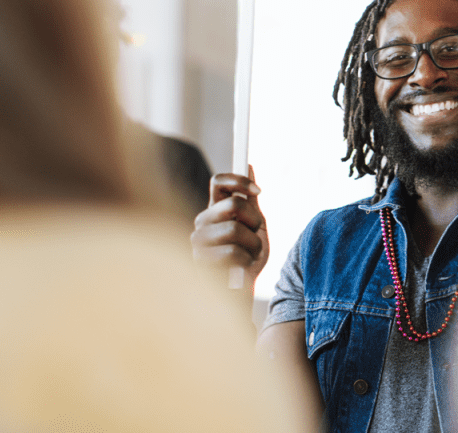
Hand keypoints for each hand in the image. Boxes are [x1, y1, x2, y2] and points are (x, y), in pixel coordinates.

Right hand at [190, 165, 268, 292]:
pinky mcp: (199, 261)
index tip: (259, 191)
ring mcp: (198, 241)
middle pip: (234, 204)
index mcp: (214, 210)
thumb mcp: (254, 227)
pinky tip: (241, 268)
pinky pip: (233, 253)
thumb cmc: (247, 259)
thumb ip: (250, 201)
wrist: (240, 293)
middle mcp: (202, 221)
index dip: (240, 180)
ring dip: (253, 245)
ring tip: (249, 256)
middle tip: (255, 235)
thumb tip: (249, 165)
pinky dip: (246, 261)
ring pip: (236, 230)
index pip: (219, 181)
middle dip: (254, 220)